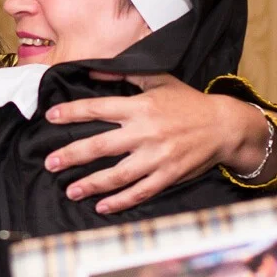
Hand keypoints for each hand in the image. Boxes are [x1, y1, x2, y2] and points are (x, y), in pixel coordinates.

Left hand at [43, 72, 261, 213]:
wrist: (225, 126)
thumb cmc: (188, 102)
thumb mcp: (158, 80)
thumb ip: (123, 75)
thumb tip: (91, 70)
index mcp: (140, 107)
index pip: (98, 109)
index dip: (72, 113)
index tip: (50, 118)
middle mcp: (145, 132)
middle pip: (100, 146)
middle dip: (72, 155)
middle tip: (50, 163)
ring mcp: (157, 157)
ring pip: (118, 175)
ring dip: (91, 184)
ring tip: (70, 190)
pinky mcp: (169, 175)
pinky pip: (140, 191)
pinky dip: (120, 201)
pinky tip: (102, 206)